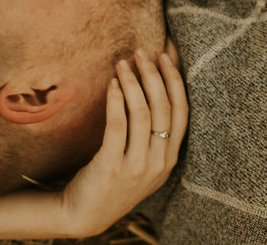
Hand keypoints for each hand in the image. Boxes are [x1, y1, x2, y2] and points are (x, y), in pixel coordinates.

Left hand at [59, 47, 187, 235]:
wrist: (85, 213)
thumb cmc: (113, 178)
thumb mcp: (143, 160)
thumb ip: (153, 133)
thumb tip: (153, 87)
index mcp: (170, 159)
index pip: (182, 112)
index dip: (175, 81)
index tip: (165, 56)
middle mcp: (159, 163)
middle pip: (163, 108)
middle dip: (154, 75)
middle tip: (142, 53)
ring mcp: (137, 166)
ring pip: (142, 113)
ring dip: (133, 82)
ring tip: (122, 63)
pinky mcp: (112, 166)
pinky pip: (118, 125)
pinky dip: (116, 100)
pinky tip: (111, 83)